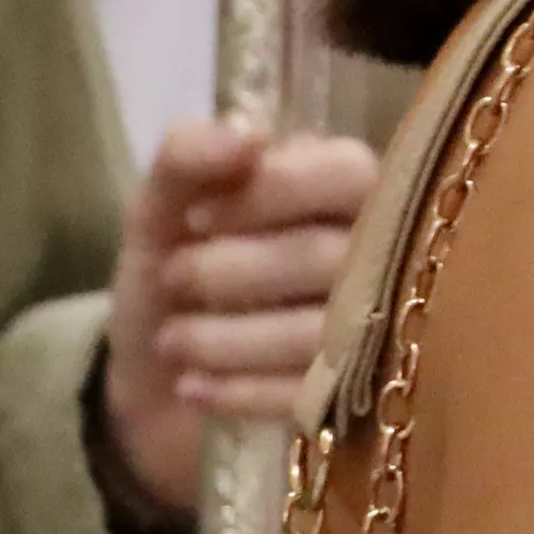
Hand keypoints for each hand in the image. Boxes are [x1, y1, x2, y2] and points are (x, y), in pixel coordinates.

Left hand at [98, 121, 381, 516]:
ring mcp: (372, 327)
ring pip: (324, 332)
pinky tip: (195, 386)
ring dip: (229, 338)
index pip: (346, 173)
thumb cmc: (177, 268)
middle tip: (172, 280)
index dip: (272, 193)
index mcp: (342, 187)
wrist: (154, 378)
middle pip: (335, 255)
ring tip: (171, 342)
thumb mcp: (161, 207)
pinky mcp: (350, 398)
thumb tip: (246, 135)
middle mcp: (379, 249)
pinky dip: (242, 391)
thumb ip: (189, 156)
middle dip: (236, 270)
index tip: (196, 218)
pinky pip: (313, 395)